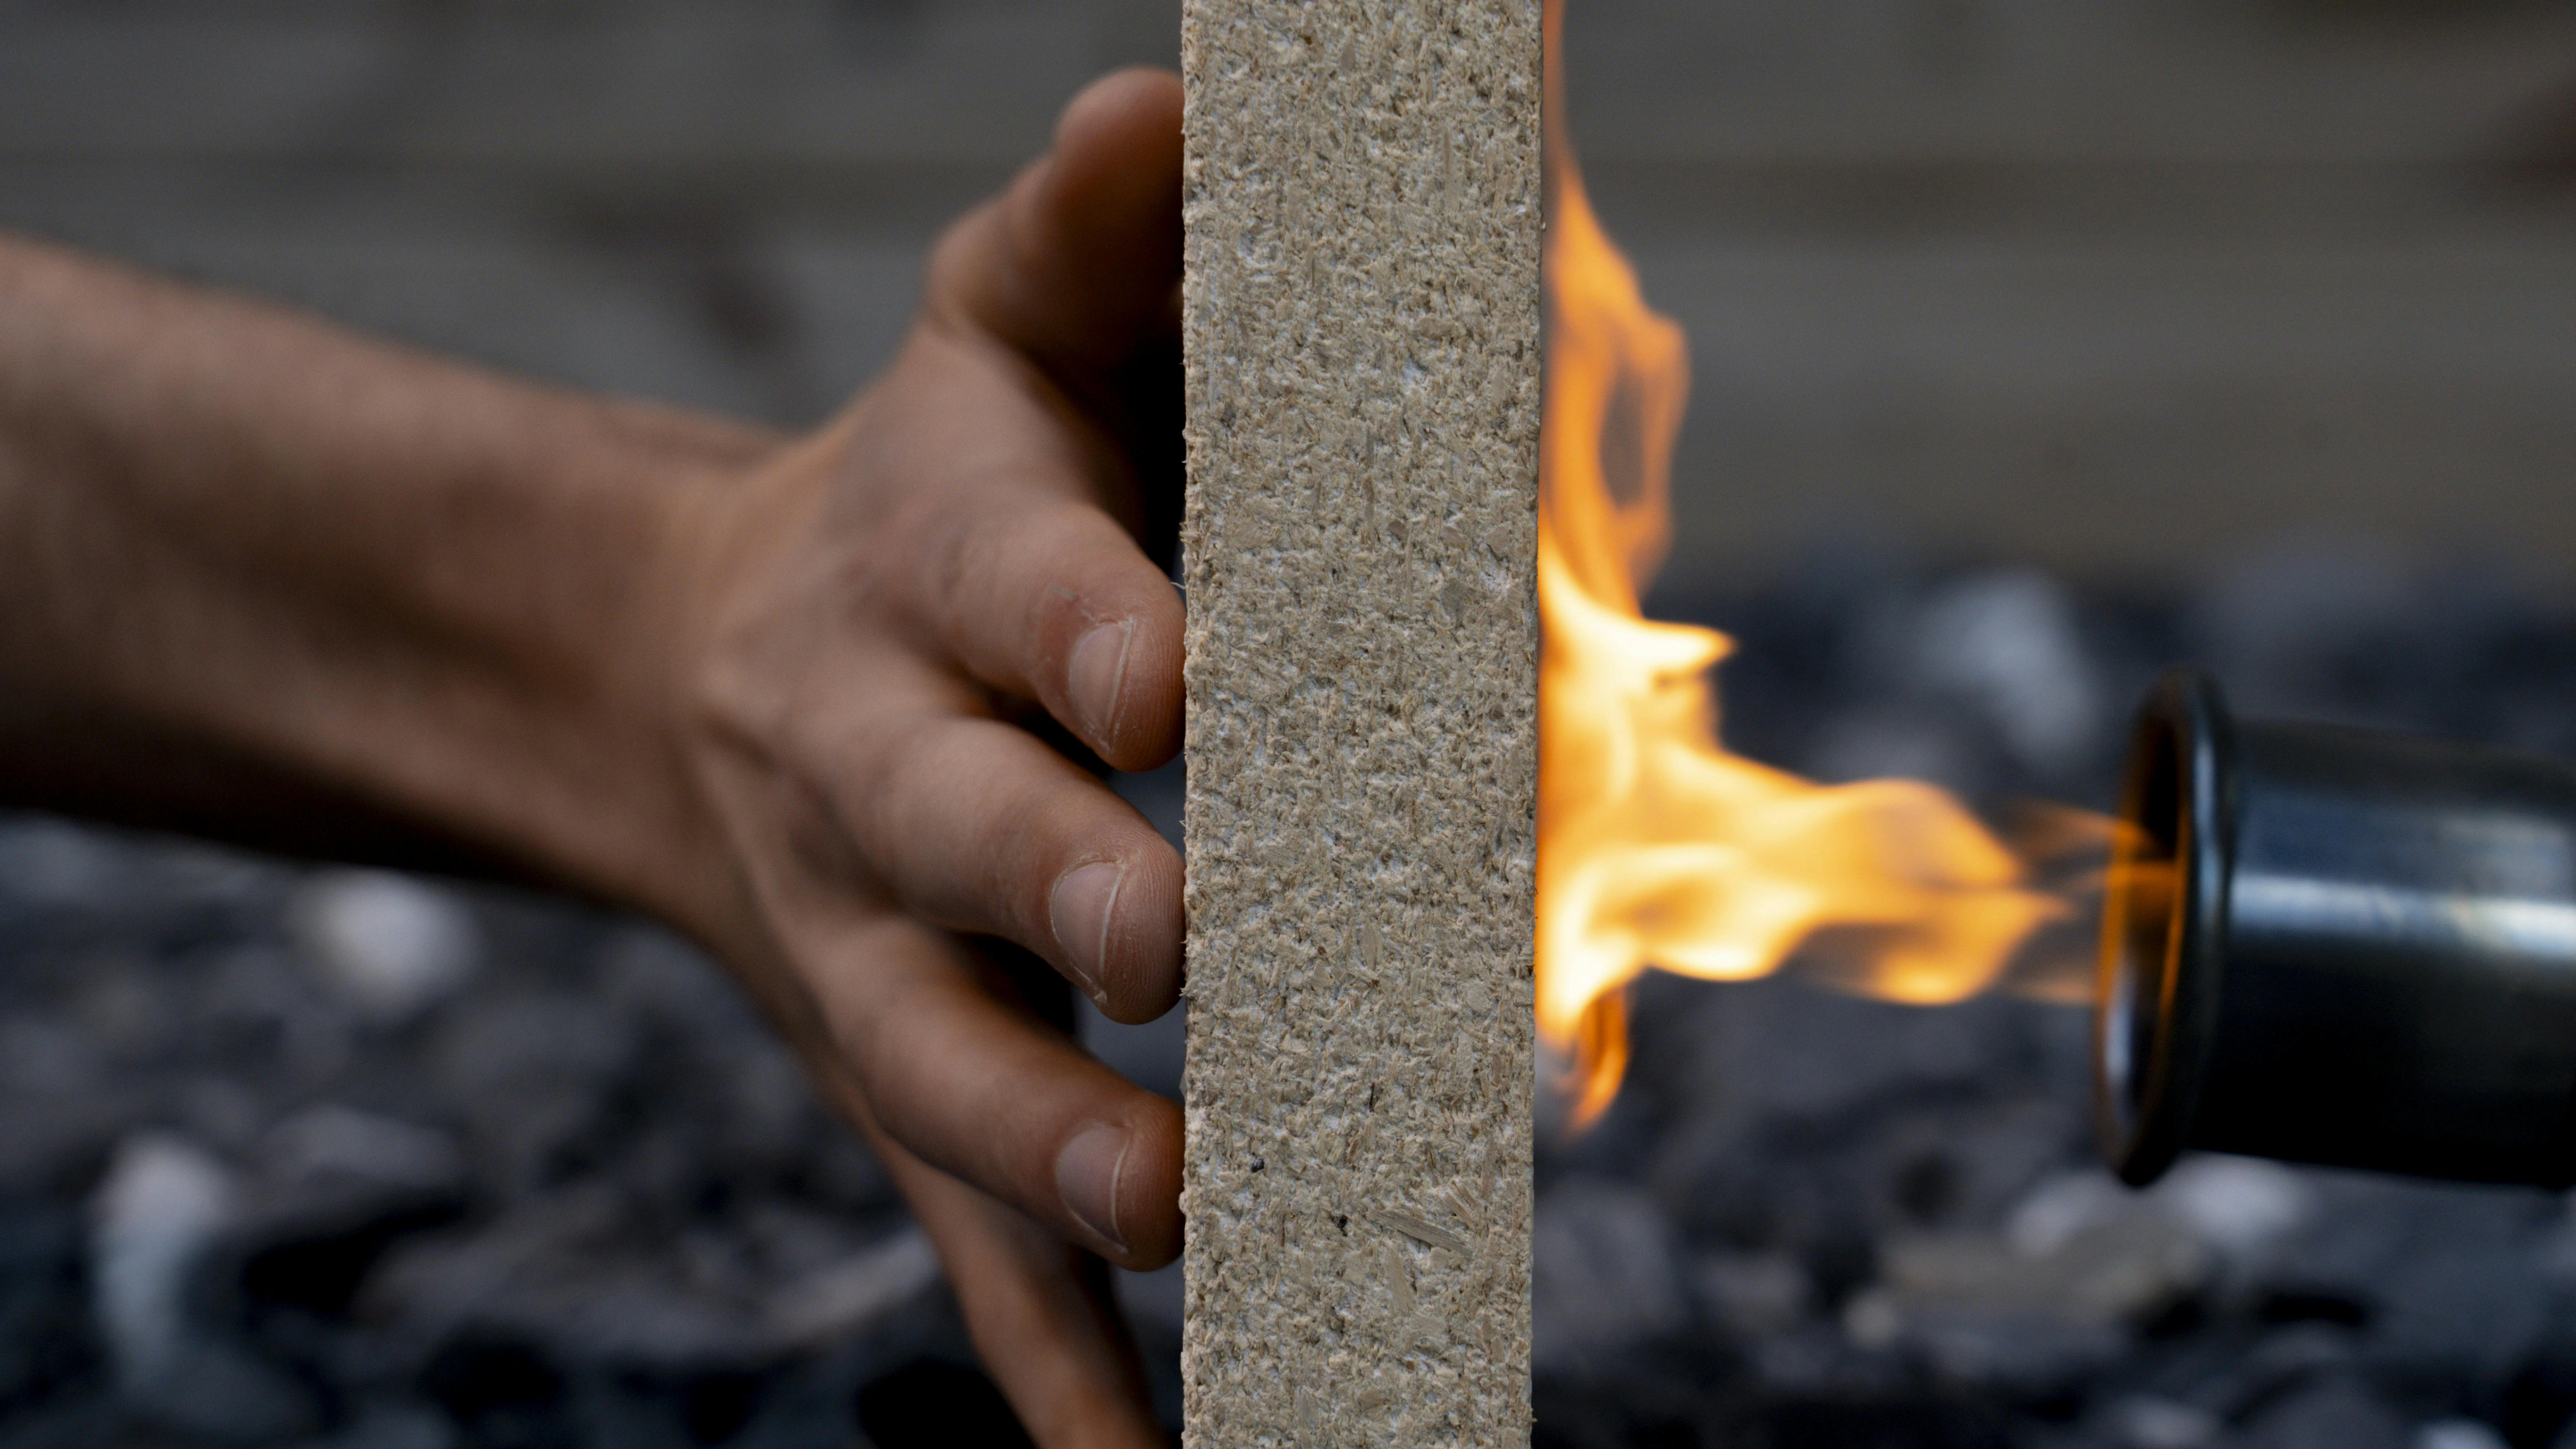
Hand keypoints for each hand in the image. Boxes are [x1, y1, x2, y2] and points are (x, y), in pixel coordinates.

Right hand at [658, 70, 1187, 1445]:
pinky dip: (1051, 1366)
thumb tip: (1188, 92)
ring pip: (957, 1070)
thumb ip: (1100, 219)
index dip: (1095, 633)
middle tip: (1192, 943)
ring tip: (1189, 1209)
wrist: (722, 672)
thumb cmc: (934, 488)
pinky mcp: (907, 1083)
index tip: (1184, 679)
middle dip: (1073, 890)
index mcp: (930, 584)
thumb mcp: (1000, 322)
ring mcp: (889, 961)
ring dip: (1060, 1146)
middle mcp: (888, 785)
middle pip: (969, 850)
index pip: (1024, 603)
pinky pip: (970, 1239)